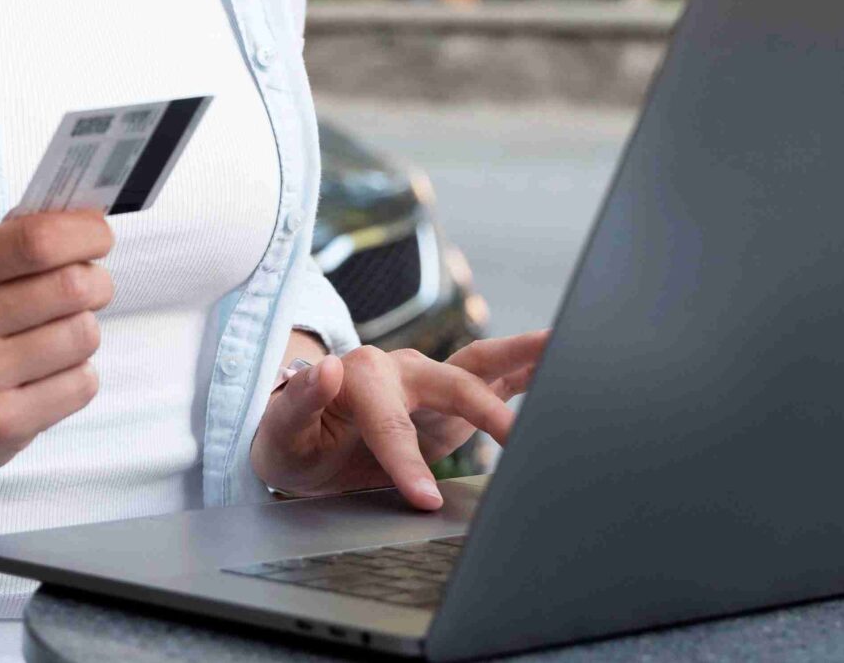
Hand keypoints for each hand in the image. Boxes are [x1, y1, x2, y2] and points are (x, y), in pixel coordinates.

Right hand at [0, 210, 113, 480]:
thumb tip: (86, 214)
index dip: (84, 233)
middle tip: (90, 287)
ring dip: (84, 331)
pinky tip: (46, 376)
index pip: (36, 240)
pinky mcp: (0, 425)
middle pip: (71, 287)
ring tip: (56, 337)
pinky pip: (82, 384)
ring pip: (83, 335)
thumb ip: (18, 238)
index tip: (99, 236)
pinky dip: (77, 375)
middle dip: (96, 282)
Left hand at [249, 330, 549, 508]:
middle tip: (515, 438)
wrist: (305, 436)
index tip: (423, 498)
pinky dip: (526, 369)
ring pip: (482, 364)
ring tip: (561, 345)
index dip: (407, 461)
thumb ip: (298, 401)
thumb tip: (323, 367)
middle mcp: (402, 369)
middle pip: (452, 382)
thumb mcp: (281, 430)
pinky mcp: (448, 393)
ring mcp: (430, 379)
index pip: (392, 424)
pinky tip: (559, 361)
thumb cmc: (294, 438)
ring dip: (522, 355)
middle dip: (485, 409)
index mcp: (362, 378)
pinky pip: (493, 376)